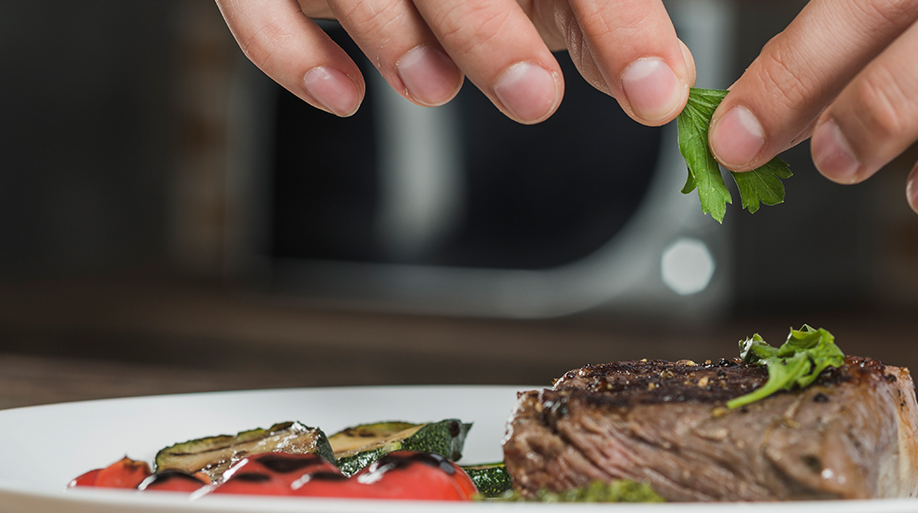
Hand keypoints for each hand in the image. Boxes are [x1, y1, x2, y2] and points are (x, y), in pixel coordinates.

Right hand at [215, 0, 695, 125]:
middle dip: (488, 29)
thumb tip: (663, 80)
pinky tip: (342, 96)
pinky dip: (290, 51)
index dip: (618, 20)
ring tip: (435, 89)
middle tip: (535, 98)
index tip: (653, 89)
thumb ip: (599, 18)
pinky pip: (255, 0)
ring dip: (395, 36)